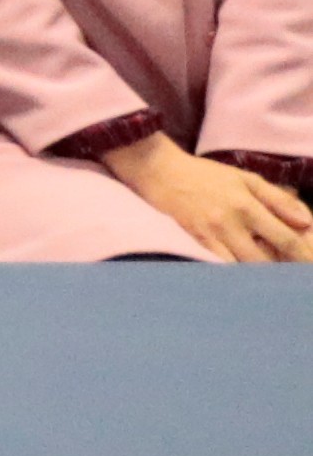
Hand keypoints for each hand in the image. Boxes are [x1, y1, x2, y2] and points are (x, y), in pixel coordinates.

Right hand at [112, 137, 312, 262]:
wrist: (158, 171)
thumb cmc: (205, 175)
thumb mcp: (245, 178)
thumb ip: (277, 199)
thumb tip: (307, 222)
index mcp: (247, 205)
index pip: (284, 239)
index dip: (302, 257)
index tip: (309, 266)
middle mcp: (229, 223)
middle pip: (265, 261)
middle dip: (282, 272)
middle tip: (292, 279)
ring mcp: (209, 235)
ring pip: (242, 268)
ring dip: (258, 277)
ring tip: (270, 283)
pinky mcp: (193, 243)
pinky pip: (218, 267)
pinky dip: (233, 275)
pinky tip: (242, 280)